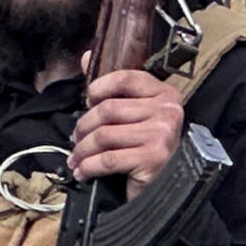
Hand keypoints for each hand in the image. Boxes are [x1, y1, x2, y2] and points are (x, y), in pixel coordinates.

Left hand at [72, 69, 188, 189]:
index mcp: (165, 94)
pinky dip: (89, 167)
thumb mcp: (135, 114)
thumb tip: (85, 57)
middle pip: (109, 109)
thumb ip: (112, 87)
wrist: (168, 188)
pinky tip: (84, 171)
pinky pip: (108, 159)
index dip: (99, 88)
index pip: (125, 78)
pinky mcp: (152, 158)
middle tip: (76, 139)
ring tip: (77, 158)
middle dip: (84, 126)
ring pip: (104, 135)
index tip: (87, 102)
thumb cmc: (148, 148)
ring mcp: (161, 134)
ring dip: (83, 150)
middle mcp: (167, 111)